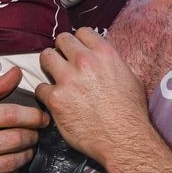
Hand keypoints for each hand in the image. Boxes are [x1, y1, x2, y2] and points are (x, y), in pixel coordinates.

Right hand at [0, 67, 48, 172]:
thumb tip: (17, 72)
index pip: (7, 115)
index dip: (31, 115)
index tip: (41, 117)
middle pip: (13, 139)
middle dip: (32, 135)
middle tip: (37, 133)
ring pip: (11, 163)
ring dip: (26, 154)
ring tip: (27, 147)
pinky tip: (11, 165)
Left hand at [36, 28, 149, 171]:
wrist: (124, 139)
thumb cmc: (131, 113)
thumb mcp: (130, 77)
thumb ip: (112, 63)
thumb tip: (102, 59)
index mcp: (105, 53)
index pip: (82, 32)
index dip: (79, 42)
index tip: (77, 51)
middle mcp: (85, 61)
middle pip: (61, 40)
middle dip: (62, 50)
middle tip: (64, 63)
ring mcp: (68, 78)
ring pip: (46, 56)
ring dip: (49, 66)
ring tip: (55, 78)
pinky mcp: (56, 98)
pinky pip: (40, 88)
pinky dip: (46, 94)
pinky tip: (55, 101)